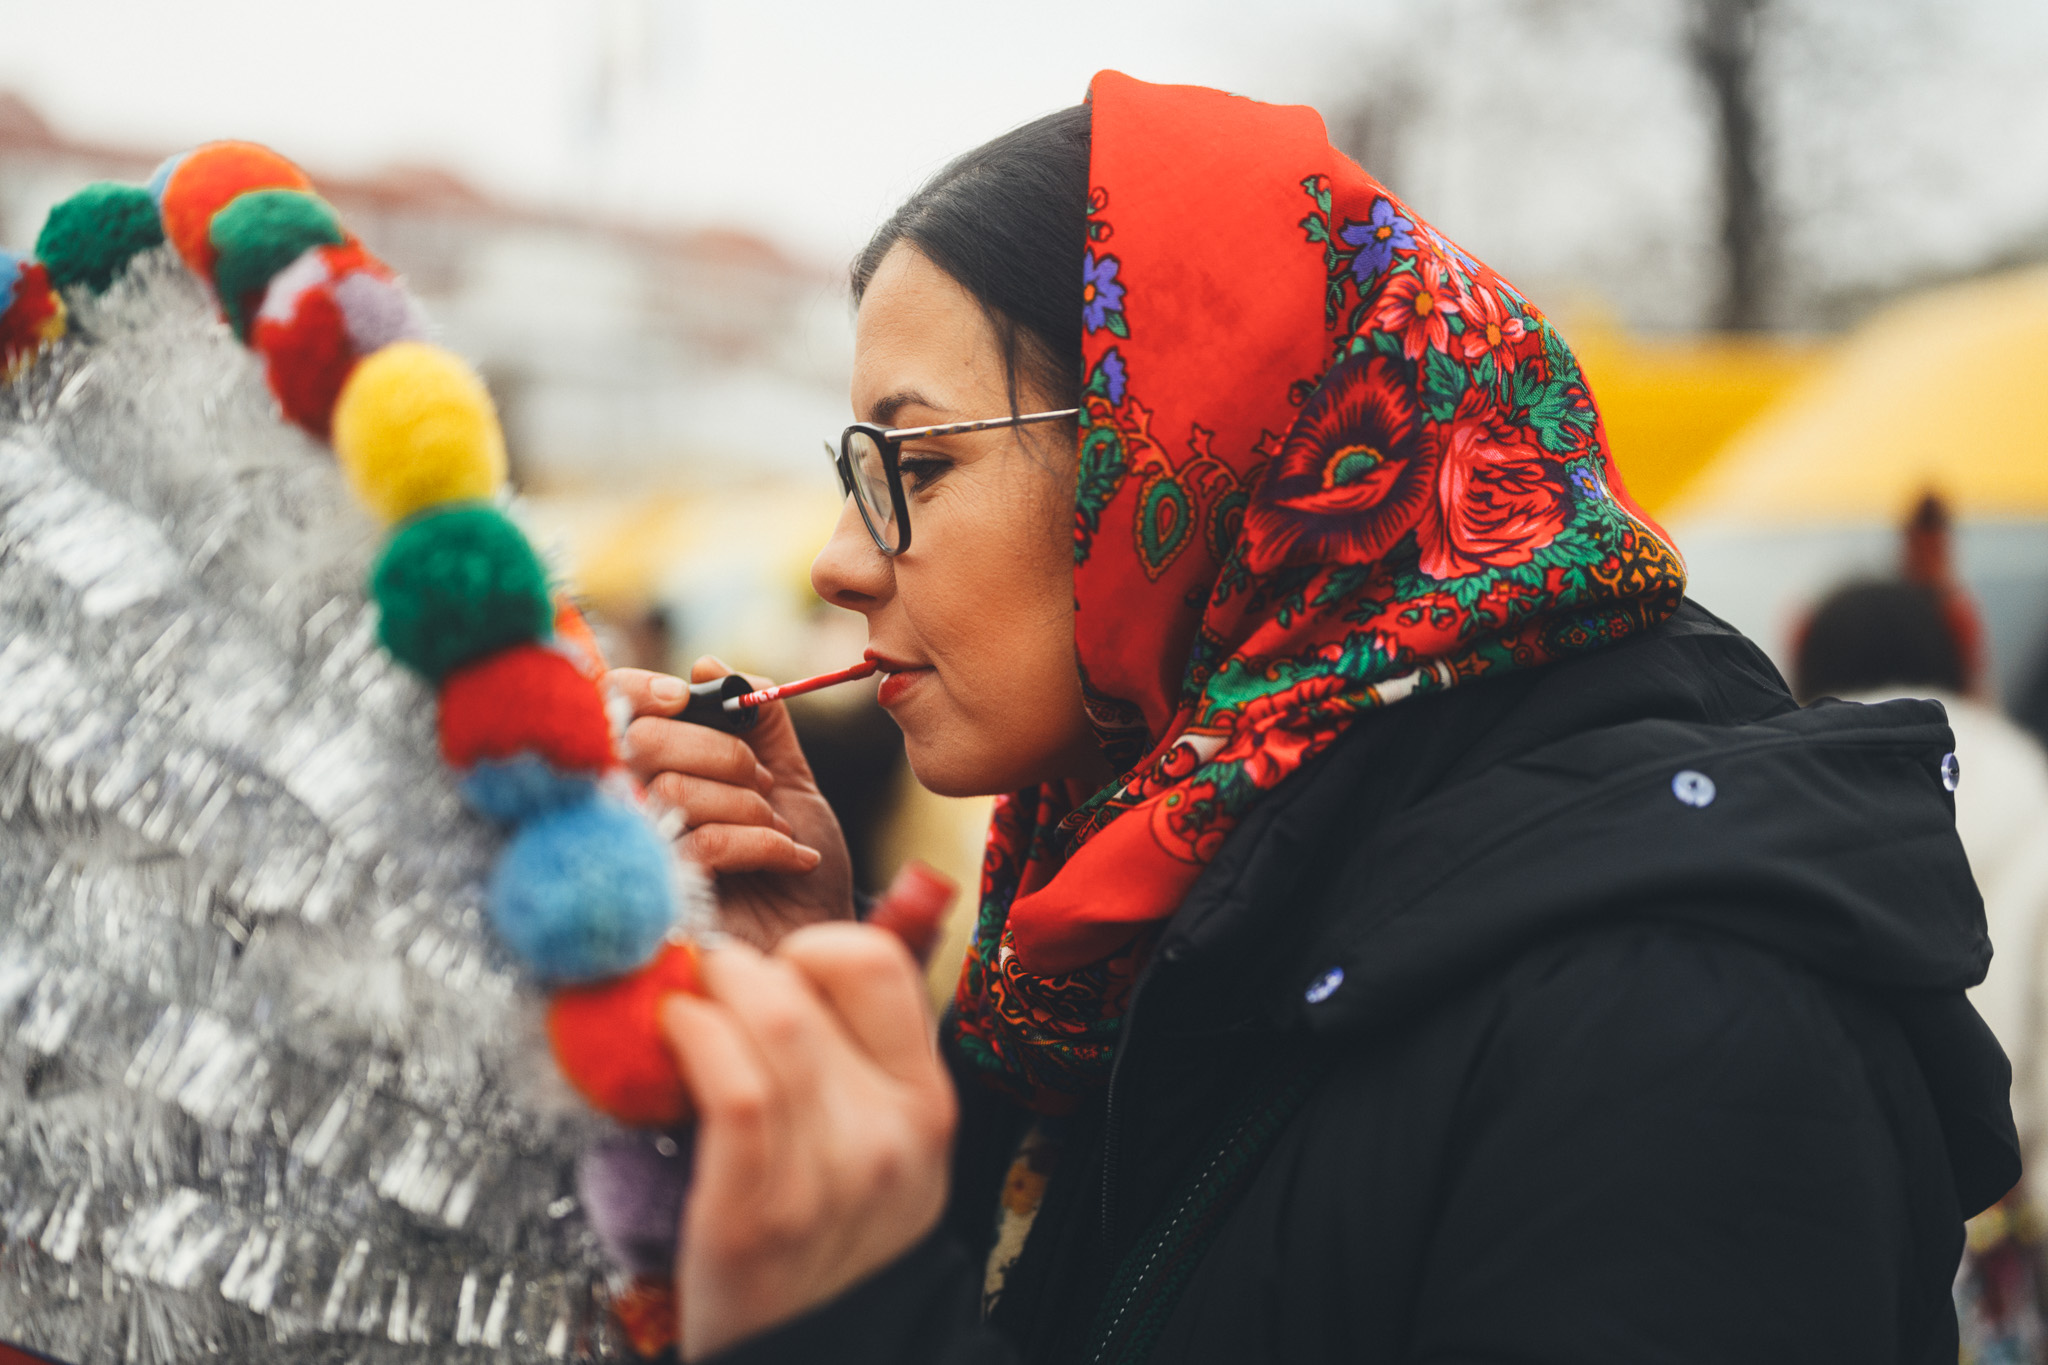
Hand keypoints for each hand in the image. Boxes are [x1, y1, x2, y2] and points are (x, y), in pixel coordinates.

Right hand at [611, 657, 854, 948]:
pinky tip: (794, 859)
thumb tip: (710, 665)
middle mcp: (628, 813)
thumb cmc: (794, 869)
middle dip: (722, 752)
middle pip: (641, 742)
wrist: (819, 941)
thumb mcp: (788, 781)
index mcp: (652, 776)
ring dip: (750, 805)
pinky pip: (704, 842)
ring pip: (675, 790)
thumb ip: (759, 723)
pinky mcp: (656, 903)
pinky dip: (764, 843)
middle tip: (764, 782)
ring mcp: (636, 860)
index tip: (686, 695)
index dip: (639, 690)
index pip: (608, 712)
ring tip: (781, 831)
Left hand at [661, 924, 956, 1359]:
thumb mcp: (887, 1137)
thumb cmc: (835, 1237)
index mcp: (925, 1101)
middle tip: (704, 985)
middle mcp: (890, 1131)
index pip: (879, 962)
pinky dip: (694, 1039)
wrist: (819, 1358)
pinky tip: (673, 1035)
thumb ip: (874, 1040)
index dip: (814, 946)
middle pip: (805, 986)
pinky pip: (734, 1090)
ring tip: (682, 1006)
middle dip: (737, 967)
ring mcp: (830, 1175)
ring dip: (705, 994)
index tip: (775, 974)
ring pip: (768, 1025)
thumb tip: (888, 910)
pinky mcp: (757, 1215)